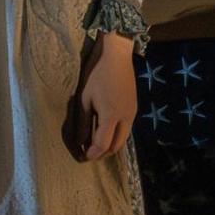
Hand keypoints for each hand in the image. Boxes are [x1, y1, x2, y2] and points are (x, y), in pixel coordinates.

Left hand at [67, 32, 135, 161]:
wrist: (116, 57)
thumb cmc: (96, 76)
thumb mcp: (84, 99)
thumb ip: (82, 123)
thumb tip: (80, 142)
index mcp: (112, 116)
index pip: (103, 144)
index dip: (92, 153)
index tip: (82, 157)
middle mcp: (126, 118)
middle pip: (116, 146)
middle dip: (102, 153)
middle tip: (88, 153)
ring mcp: (132, 113)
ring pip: (123, 138)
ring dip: (110, 144)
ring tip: (94, 144)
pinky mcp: (134, 108)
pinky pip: (126, 129)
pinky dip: (116, 135)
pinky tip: (104, 130)